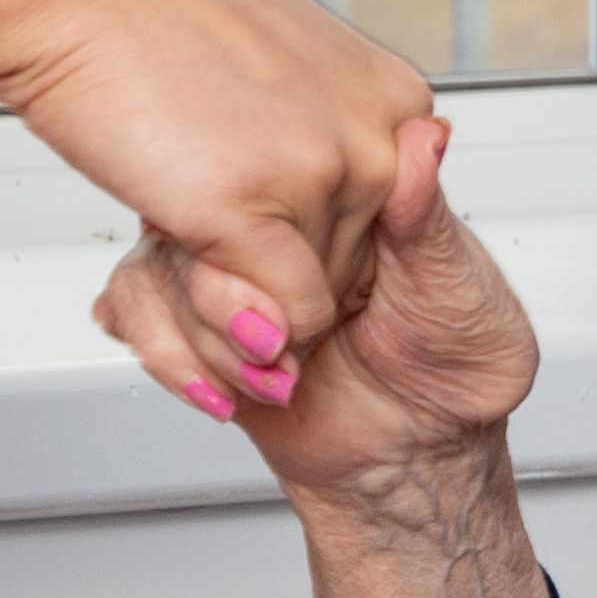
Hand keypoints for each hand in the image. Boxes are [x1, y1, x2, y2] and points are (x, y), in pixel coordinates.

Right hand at [0, 0, 429, 381]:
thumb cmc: (153, 25)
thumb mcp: (274, 75)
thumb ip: (314, 145)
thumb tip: (323, 240)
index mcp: (393, 98)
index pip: (382, 228)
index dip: (307, 239)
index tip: (251, 207)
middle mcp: (379, 134)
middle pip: (346, 274)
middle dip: (271, 270)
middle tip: (200, 199)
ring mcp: (325, 171)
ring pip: (307, 309)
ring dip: (237, 291)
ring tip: (181, 197)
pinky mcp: (255, 210)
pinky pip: (274, 326)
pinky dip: (226, 324)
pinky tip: (181, 243)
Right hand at [92, 119, 539, 479]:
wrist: (419, 458)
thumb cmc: (458, 365)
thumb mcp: (460, 287)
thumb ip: (426, 219)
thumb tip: (425, 139)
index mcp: (347, 195)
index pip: (273, 160)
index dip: (263, 213)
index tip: (282, 266)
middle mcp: (281, 227)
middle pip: (201, 210)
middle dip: (223, 290)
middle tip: (277, 341)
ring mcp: (237, 274)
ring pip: (160, 265)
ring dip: (204, 332)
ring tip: (269, 373)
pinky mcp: (203, 327)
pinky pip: (136, 312)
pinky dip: (169, 355)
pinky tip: (221, 389)